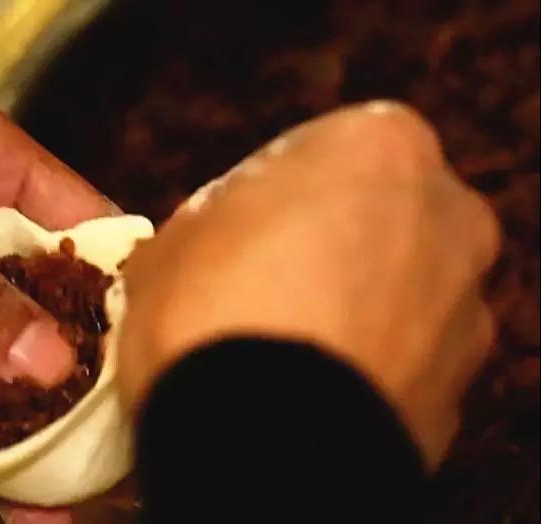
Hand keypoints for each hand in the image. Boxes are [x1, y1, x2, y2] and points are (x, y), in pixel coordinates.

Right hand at [117, 101, 500, 468]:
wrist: (256, 445)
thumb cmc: (210, 312)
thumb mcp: (176, 240)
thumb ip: (219, 220)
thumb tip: (223, 240)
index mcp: (381, 146)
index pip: (318, 153)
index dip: (269, 193)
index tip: (236, 230)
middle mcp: (448, 217)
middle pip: (376, 216)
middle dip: (327, 239)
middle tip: (264, 281)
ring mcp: (463, 308)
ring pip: (398, 289)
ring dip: (355, 304)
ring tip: (287, 346)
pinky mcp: (458, 390)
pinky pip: (404, 359)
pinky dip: (369, 365)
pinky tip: (313, 388)